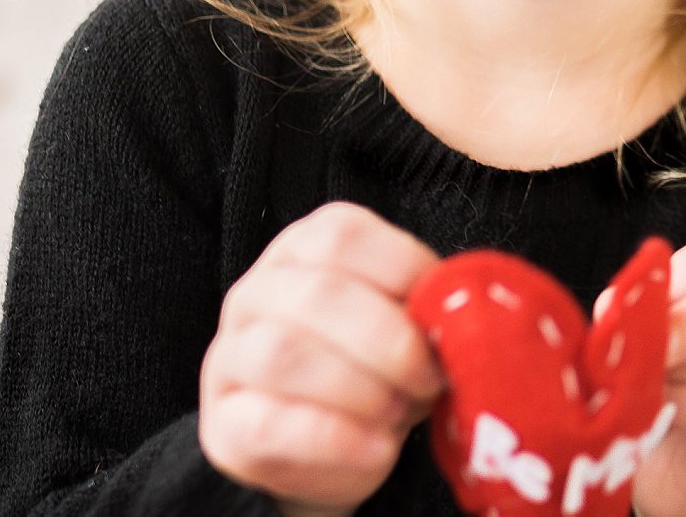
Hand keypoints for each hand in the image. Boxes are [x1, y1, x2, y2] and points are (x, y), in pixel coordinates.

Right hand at [198, 203, 441, 516]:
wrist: (327, 451)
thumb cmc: (371, 369)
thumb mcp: (399, 327)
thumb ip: (420, 309)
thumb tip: (462, 316)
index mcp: (303, 247)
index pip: (344, 235)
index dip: (403, 271)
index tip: (443, 317)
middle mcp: (255, 291)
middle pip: (318, 293)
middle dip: (388, 338)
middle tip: (430, 377)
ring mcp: (229, 358)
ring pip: (284, 354)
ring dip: (359, 386)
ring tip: (402, 412)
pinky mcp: (223, 427)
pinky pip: (269, 425)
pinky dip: (335, 438)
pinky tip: (377, 450)